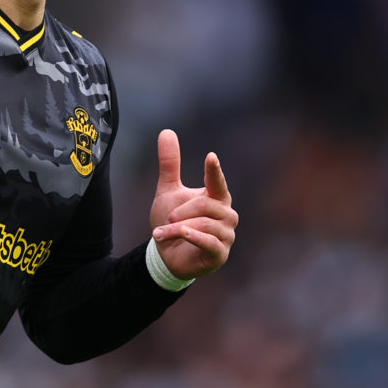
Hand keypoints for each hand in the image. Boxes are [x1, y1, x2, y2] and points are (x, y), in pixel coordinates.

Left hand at [149, 128, 237, 280]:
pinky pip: (209, 242)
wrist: (167, 256)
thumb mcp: (168, 191)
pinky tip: (180, 234)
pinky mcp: (220, 254)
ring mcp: (226, 235)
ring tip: (160, 232)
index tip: (210, 157)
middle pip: (206, 205)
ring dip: (179, 227)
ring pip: (204, 224)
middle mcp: (226, 215)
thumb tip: (166, 131)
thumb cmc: (173, 221)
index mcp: (217, 198)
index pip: (218, 182)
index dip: (214, 171)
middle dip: (182, 211)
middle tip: (167, 218)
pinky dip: (192, 237)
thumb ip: (169, 164)